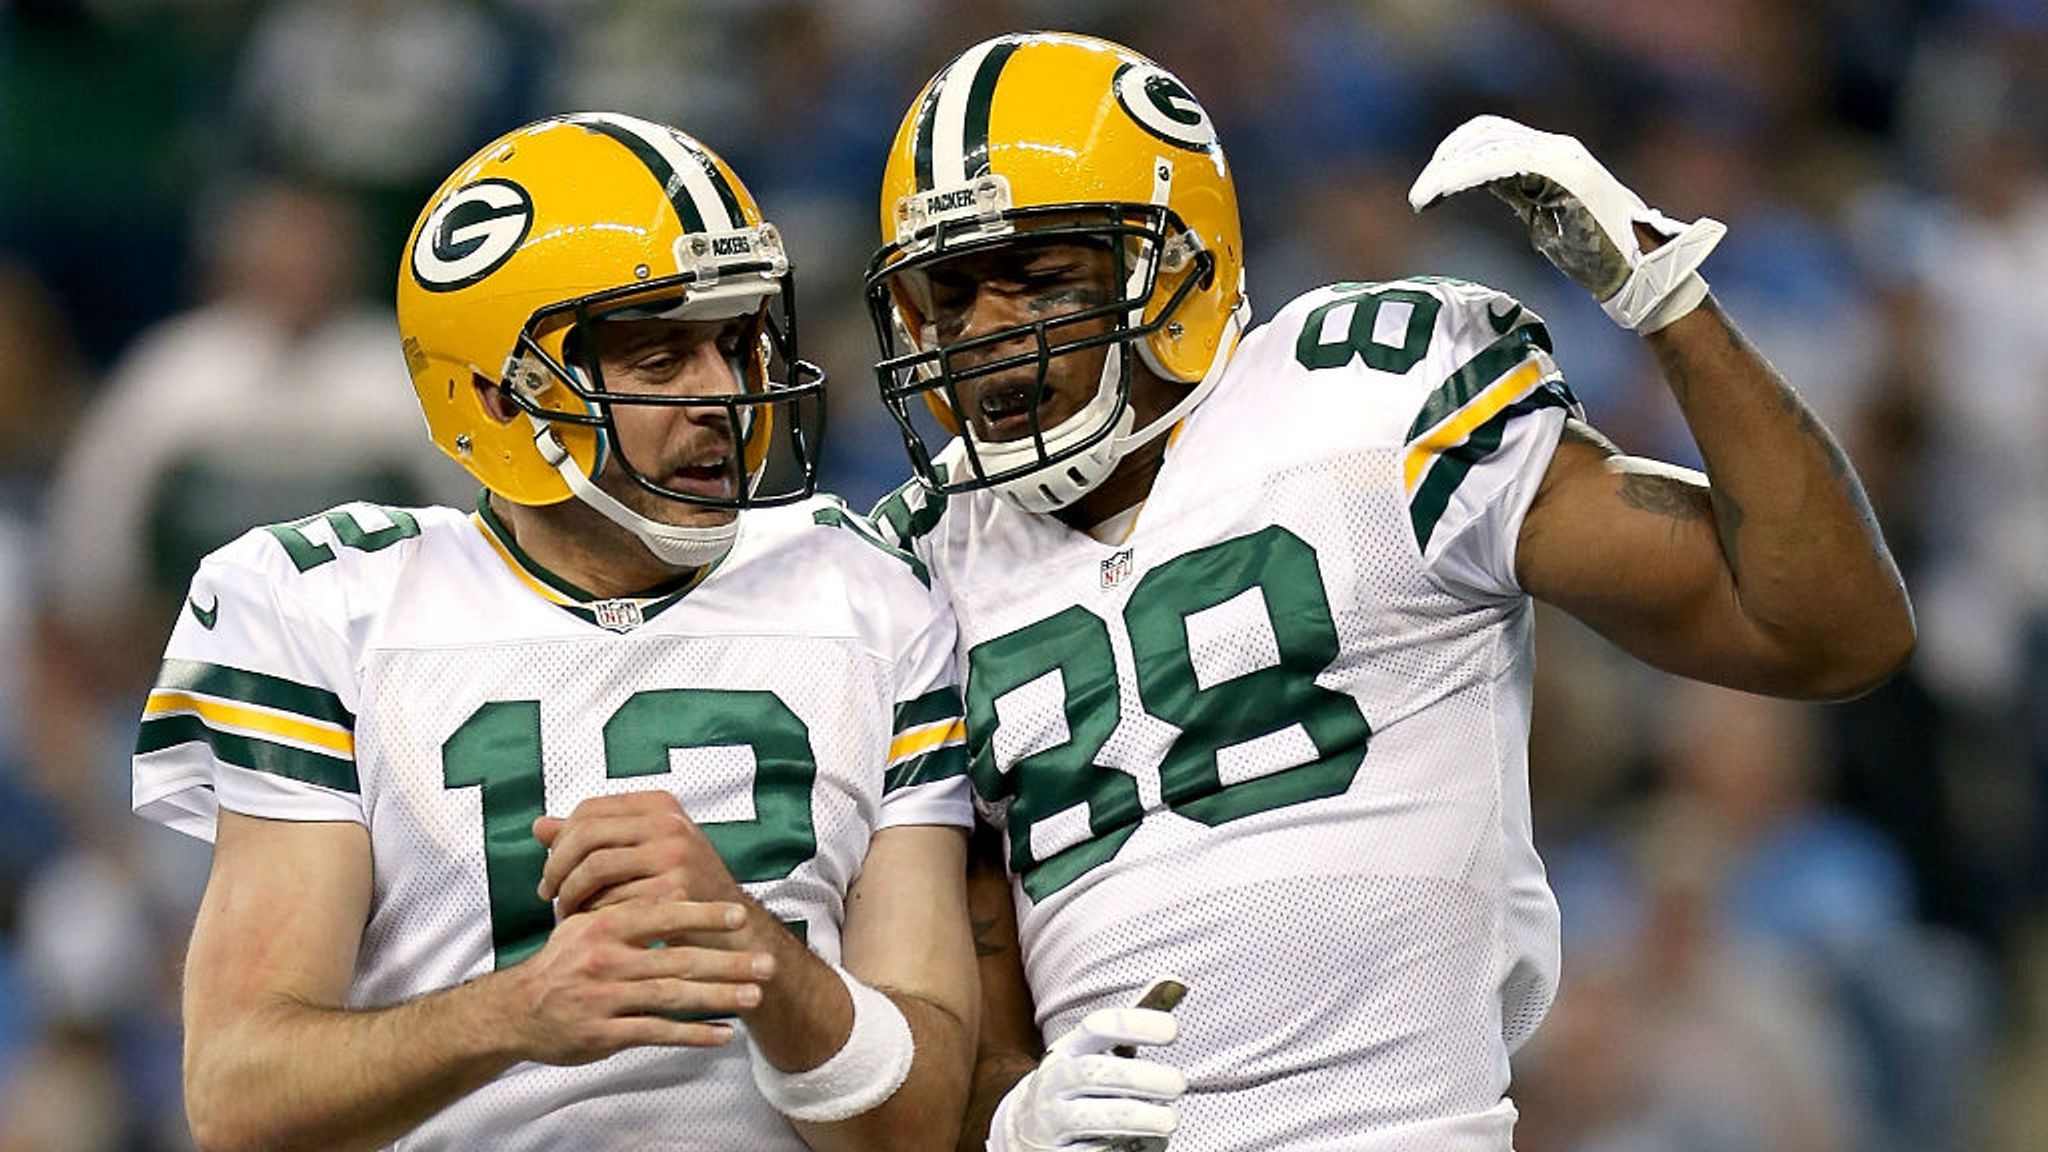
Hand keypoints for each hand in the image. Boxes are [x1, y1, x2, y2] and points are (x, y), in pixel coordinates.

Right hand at [500, 896, 767, 1064]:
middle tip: (766, 963)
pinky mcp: (603, 1033)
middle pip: (676, 958)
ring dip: (718, 997)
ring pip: (671, 997)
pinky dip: (692, 1034)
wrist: (516, 1010)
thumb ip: (625, 903)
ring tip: (754, 998)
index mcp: (603, 925)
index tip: (738, 915)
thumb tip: (669, 874)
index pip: (660, 914)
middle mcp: (604, 960)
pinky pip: (656, 1032)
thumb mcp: (584, 922)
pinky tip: (723, 1034)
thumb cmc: (562, 962)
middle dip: (726, 961)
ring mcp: (604, 998)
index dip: (702, 915)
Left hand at [535, 791, 744, 916]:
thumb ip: (594, 836)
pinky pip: (613, 901)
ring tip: (566, 914)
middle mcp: (669, 823)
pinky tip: (593, 928)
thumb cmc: (683, 886)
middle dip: (557, 868)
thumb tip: (539, 826)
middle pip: (586, 836)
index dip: (560, 840)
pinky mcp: (674, 892)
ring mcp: (674, 856)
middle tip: (547, 894)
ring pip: (594, 870)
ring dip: (570, 896)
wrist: (733, 927)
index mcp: (659, 804)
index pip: (589, 810)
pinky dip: (594, 917)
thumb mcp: (643, 849)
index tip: (550, 868)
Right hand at [989, 1006, 1185, 1151]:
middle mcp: (1055, 1081)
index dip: (1136, 1024)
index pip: (1098, 1026)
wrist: (1028, 1130)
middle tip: (1179, 1084)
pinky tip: (1146, 1144)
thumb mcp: (1100, 1052)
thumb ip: (1137, 1023)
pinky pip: (1091, 1151)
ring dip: (1138, 1117)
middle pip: (1096, 1073)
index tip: (1174, 1031)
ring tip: (1169, 1120)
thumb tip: (1178, 982)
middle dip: (1142, 1078)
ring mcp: (1052, 1121)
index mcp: (1070, 1049)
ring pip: (1092, 1116)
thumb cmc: (1083, 1084)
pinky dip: (1119, 1148)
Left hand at [1408, 114, 1724, 332]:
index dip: (1455, 153)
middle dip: (1445, 160)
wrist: (1640, 274)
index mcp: (1550, 157)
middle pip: (1486, 133)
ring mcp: (1562, 160)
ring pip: (1491, 146)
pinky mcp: (1565, 177)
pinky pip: (1506, 164)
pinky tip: (1445, 192)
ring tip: (1423, 199)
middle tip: (1420, 196)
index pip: (1493, 136)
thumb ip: (1520, 196)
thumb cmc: (1597, 254)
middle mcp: (1556, 149)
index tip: (1430, 186)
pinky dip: (1468, 175)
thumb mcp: (1545, 219)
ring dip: (1449, 170)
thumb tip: (1490, 186)